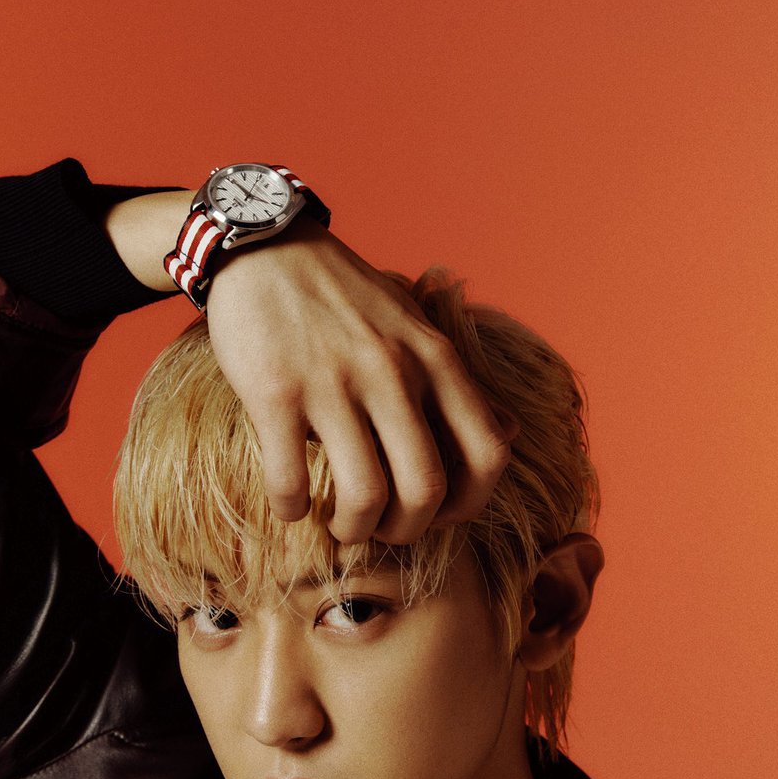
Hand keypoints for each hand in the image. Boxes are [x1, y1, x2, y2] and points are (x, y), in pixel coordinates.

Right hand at [205, 218, 517, 544]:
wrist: (266, 248)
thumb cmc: (346, 296)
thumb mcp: (417, 326)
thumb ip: (461, 383)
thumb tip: (511, 430)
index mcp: (435, 358)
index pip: (488, 452)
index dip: (470, 503)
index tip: (440, 513)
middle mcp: (393, 372)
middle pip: (425, 489)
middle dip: (406, 529)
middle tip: (383, 528)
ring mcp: (332, 383)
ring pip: (364, 495)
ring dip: (352, 528)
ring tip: (339, 523)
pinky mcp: (275, 393)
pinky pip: (289, 479)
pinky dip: (290, 508)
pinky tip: (289, 504)